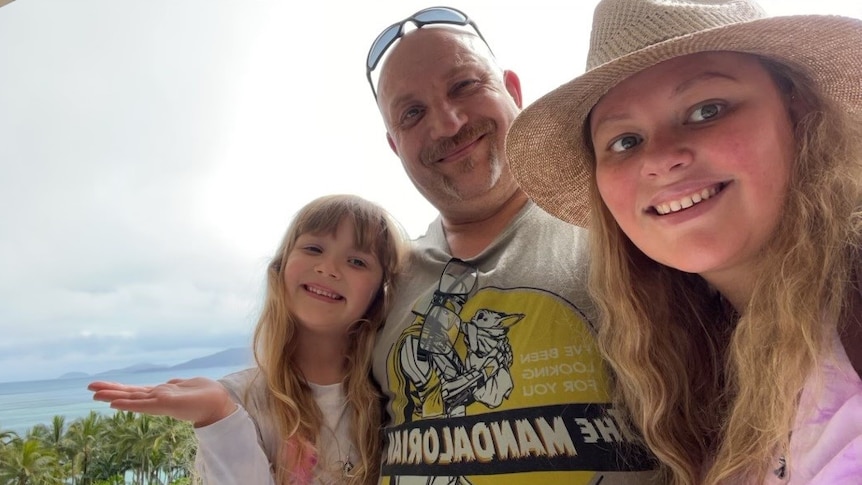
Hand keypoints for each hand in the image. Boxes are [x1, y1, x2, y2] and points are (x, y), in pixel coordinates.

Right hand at [88, 377, 237, 426]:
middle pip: (129, 393)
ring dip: (113, 396)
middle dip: (110, 391)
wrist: (218, 402)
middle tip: (89, 387)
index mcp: (160, 393)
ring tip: (95, 394)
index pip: (136, 390)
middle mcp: (156, 397)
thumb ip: (174, 386)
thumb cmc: (204, 394)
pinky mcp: (165, 404)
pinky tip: (115, 404)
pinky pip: (143, 404)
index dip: (119, 388)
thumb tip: (168, 383)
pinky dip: (128, 404)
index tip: (101, 386)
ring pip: (132, 398)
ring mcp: (159, 401)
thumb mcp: (186, 385)